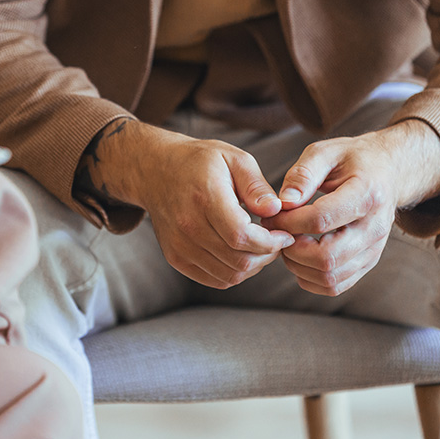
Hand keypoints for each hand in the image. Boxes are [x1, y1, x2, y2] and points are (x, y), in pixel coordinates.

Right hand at [88, 121, 295, 288]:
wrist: (155, 170)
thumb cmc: (199, 162)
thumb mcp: (233, 158)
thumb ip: (256, 186)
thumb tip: (275, 210)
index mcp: (204, 198)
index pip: (241, 236)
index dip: (270, 242)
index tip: (284, 234)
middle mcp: (187, 225)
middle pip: (238, 260)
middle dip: (267, 256)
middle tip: (276, 242)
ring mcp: (179, 245)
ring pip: (229, 275)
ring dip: (253, 267)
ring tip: (260, 247)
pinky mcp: (175, 257)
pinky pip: (215, 279)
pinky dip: (235, 273)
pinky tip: (241, 254)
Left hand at [262, 119, 439, 296]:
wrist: (387, 171)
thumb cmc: (351, 159)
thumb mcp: (325, 152)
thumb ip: (302, 175)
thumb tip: (282, 203)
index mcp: (368, 193)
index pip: (322, 219)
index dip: (288, 222)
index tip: (271, 216)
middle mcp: (376, 226)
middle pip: (328, 257)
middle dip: (291, 249)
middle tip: (275, 234)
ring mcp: (374, 248)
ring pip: (331, 277)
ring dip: (297, 266)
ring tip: (286, 243)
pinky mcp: (368, 262)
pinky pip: (336, 285)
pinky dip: (309, 278)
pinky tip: (299, 256)